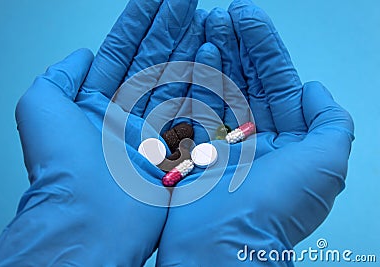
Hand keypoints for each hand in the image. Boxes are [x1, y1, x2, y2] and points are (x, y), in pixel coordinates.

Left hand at [0, 0, 203, 264]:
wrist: (89, 217)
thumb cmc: (62, 165)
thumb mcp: (41, 106)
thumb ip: (60, 76)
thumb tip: (81, 55)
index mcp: (95, 103)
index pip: (122, 51)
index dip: (140, 22)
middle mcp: (125, 114)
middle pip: (153, 60)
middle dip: (170, 28)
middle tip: (186, 1)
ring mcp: (153, 131)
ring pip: (176, 79)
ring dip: (190, 48)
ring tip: (205, 19)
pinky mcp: (175, 147)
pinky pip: (193, 108)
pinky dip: (204, 82)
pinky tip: (213, 56)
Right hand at [157, 1, 353, 265]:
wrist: (224, 243)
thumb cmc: (277, 206)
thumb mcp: (326, 163)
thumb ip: (330, 123)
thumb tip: (315, 89)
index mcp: (287, 140)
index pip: (276, 82)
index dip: (264, 48)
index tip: (247, 17)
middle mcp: (255, 138)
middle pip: (245, 80)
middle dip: (236, 45)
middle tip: (224, 14)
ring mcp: (221, 141)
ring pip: (219, 88)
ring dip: (215, 55)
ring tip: (207, 23)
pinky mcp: (193, 146)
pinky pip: (194, 106)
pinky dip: (193, 80)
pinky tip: (194, 54)